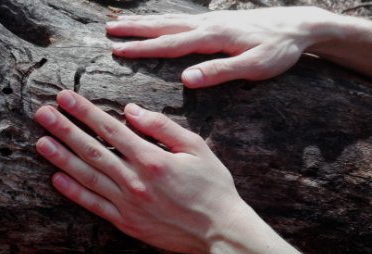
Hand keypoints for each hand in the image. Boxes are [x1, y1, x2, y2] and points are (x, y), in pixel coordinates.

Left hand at [34, 90, 245, 253]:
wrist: (218, 231)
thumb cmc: (211, 186)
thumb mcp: (196, 148)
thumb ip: (162, 127)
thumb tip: (130, 111)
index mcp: (151, 159)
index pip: (110, 129)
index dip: (84, 112)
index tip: (65, 98)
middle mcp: (134, 180)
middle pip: (92, 150)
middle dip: (64, 129)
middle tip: (42, 114)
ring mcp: (127, 203)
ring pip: (87, 176)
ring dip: (61, 157)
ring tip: (41, 141)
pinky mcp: (125, 222)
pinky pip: (94, 205)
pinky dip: (73, 192)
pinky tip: (56, 178)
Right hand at [106, 7, 335, 87]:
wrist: (299, 25)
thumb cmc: (279, 50)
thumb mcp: (255, 67)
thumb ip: (220, 72)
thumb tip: (186, 79)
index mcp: (212, 38)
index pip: (169, 44)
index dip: (142, 48)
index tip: (117, 51)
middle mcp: (206, 24)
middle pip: (163, 25)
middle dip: (134, 29)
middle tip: (108, 29)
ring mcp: (210, 20)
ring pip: (170, 19)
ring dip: (144, 21)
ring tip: (121, 22)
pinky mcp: (216, 20)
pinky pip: (181, 19)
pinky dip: (162, 19)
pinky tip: (156, 21)